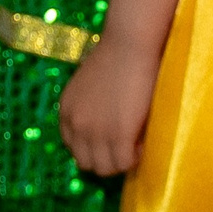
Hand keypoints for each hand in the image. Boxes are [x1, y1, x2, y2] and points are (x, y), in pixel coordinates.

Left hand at [56, 36, 159, 176]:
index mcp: (66, 112)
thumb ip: (90, 104)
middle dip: (107, 158)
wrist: (130, 43)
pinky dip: (137, 157)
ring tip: (138, 143)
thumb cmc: (117, 53)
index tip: (114, 139)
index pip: (74, 148)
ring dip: (122, 161)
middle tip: (128, 144)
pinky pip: (125, 163)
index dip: (95, 147)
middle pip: (86, 163)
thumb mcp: (90, 83)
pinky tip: (146, 141)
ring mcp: (95, 133)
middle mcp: (75, 126)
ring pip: (104, 168)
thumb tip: (105, 115)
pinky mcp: (119, 135)